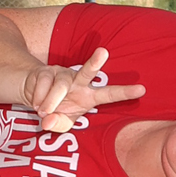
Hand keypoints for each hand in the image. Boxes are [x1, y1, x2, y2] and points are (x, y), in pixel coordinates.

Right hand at [17, 48, 145, 131]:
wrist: (33, 96)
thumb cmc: (55, 111)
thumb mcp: (60, 123)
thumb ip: (57, 125)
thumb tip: (48, 122)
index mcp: (88, 97)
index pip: (108, 94)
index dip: (124, 93)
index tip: (142, 90)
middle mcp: (78, 82)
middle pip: (88, 71)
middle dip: (95, 62)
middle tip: (104, 51)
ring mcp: (62, 74)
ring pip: (60, 85)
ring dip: (51, 101)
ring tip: (43, 111)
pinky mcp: (46, 71)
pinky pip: (43, 84)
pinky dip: (38, 97)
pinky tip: (36, 103)